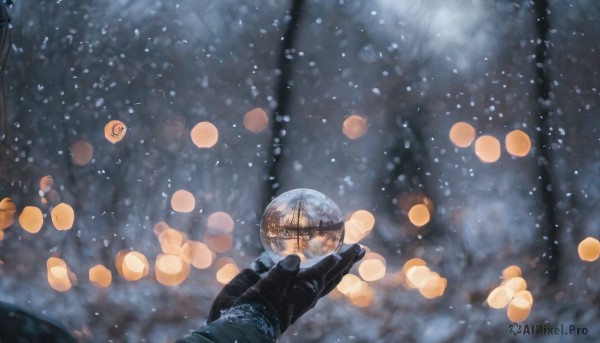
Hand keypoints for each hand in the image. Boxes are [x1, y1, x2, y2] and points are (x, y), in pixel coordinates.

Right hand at [208, 244, 364, 334]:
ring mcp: (289, 288)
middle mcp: (301, 290)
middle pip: (331, 274)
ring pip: (318, 275)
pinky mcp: (273, 283)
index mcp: (303, 291)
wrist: (238, 326)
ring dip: (332, 263)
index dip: (340, 260)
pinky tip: (294, 248)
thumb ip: (280, 275)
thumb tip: (295, 259)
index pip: (328, 272)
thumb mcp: (266, 292)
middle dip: (346, 260)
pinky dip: (299, 261)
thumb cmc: (253, 310)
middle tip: (361, 247)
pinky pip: (291, 269)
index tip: (354, 248)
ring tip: (344, 251)